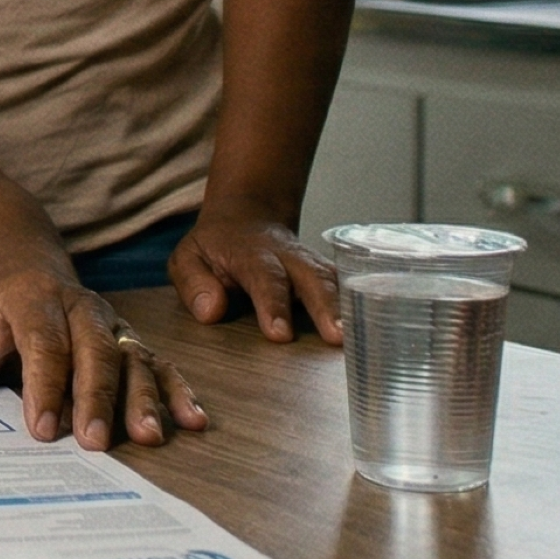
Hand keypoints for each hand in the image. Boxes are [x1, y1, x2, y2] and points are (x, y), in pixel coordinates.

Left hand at [0, 265, 204, 447]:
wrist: (16, 267)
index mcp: (33, 297)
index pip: (43, 343)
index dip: (44, 386)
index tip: (41, 429)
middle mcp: (80, 307)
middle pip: (94, 352)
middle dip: (95, 399)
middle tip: (93, 443)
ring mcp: (109, 323)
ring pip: (131, 359)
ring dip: (143, 399)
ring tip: (148, 437)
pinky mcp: (128, 341)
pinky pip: (158, 364)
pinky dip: (176, 391)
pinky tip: (191, 421)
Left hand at [168, 203, 343, 343]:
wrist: (246, 218)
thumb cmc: (214, 248)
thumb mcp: (187, 259)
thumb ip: (194, 283)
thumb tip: (211, 310)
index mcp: (251, 253)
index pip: (263, 278)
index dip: (272, 305)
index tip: (280, 334)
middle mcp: (287, 256)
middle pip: (310, 277)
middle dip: (325, 305)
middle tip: (336, 336)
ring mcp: (310, 263)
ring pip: (333, 281)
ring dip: (346, 309)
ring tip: (358, 340)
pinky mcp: (325, 274)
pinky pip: (346, 286)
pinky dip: (359, 305)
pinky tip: (372, 329)